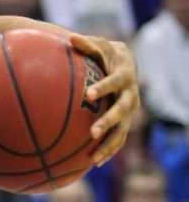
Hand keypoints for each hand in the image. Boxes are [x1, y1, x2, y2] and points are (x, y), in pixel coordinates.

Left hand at [70, 32, 139, 163]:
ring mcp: (130, 111)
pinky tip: (95, 163)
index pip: (116, 82)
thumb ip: (87, 44)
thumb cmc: (106, 54)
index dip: (104, 88)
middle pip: (123, 110)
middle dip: (109, 121)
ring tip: (94, 158)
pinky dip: (109, 151)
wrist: (126, 64)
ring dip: (109, 144)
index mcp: (125, 76)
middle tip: (93, 132)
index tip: (88, 94)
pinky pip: (118, 139)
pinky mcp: (125, 122)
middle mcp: (131, 95)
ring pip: (123, 131)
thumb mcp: (99, 46)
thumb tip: (70, 37)